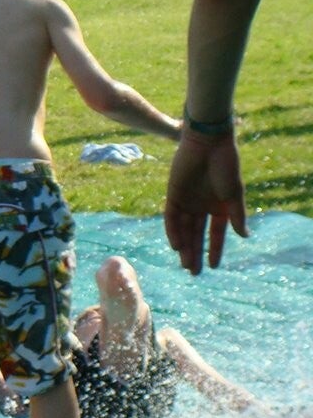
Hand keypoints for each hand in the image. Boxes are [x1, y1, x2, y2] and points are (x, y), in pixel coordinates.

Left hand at [165, 129, 247, 273]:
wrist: (207, 144)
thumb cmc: (225, 166)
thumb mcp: (233, 194)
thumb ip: (237, 215)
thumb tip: (245, 237)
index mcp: (218, 207)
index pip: (215, 234)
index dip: (213, 249)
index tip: (213, 267)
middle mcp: (201, 207)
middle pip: (196, 235)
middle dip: (195, 253)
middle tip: (193, 273)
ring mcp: (186, 202)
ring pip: (183, 230)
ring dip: (184, 247)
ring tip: (185, 264)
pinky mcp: (173, 195)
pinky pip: (171, 217)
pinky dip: (173, 231)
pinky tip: (176, 245)